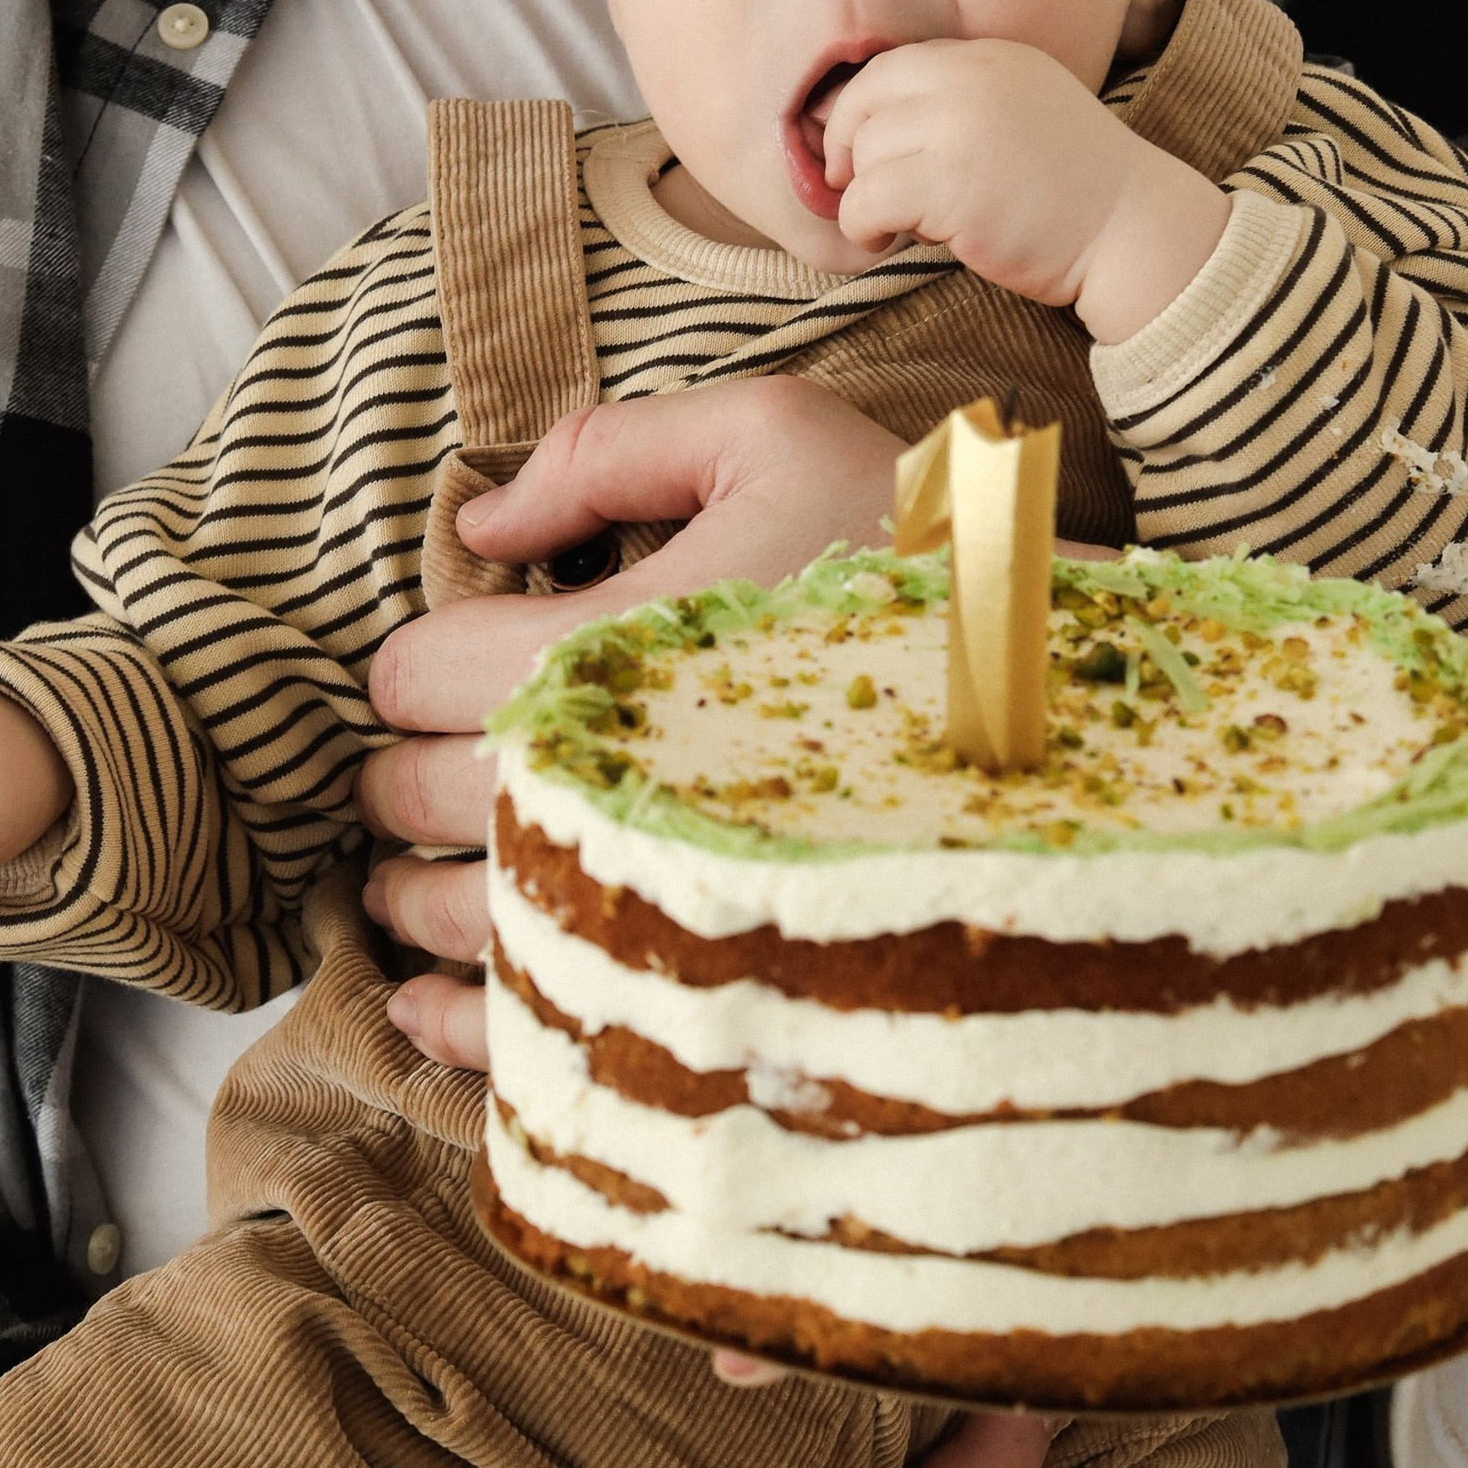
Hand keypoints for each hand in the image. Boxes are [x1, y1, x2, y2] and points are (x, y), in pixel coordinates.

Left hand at [362, 380, 901, 1021]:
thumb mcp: (775, 433)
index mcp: (596, 650)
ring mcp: (633, 905)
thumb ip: (609, 451)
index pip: (416, 674)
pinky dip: (457, 1022)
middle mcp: (591, 789)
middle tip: (432, 763)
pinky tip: (442, 995)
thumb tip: (480, 528)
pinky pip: (517, 1034)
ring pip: (447, 921)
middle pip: (413, 801)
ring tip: (433, 870)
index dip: (417, 663)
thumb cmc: (920, 561)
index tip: (458, 657)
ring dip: (415, 894)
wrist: (1065, 715)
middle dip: (402, 778)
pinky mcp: (678, 997)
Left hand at [820, 40, 1228, 341]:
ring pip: (861, 153)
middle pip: (863, 101)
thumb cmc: (1075, 188)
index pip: (889, 67)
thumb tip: (872, 128)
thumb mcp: (1024, 111)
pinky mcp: (950, 185)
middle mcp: (971, 78)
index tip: (859, 153)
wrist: (1133, 229)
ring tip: (902, 221)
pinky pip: (864, 200)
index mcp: (989, 57)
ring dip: (865, 194)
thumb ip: (963, 102)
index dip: (858, 112)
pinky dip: (863, 226)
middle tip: (859, 190)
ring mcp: (960, 128)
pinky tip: (890, 240)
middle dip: (848, 150)